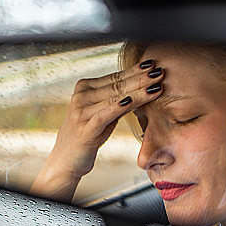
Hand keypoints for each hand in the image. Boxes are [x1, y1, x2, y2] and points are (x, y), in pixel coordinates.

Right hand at [30, 59, 163, 200]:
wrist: (66, 160)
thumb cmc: (89, 134)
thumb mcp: (104, 114)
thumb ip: (118, 100)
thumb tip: (142, 86)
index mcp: (85, 88)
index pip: (115, 77)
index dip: (135, 71)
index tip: (152, 65)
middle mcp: (81, 96)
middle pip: (117, 85)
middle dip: (140, 78)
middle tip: (159, 72)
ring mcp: (81, 112)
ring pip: (115, 98)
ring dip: (137, 92)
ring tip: (155, 86)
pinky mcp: (85, 129)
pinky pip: (104, 115)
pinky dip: (118, 107)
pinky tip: (132, 101)